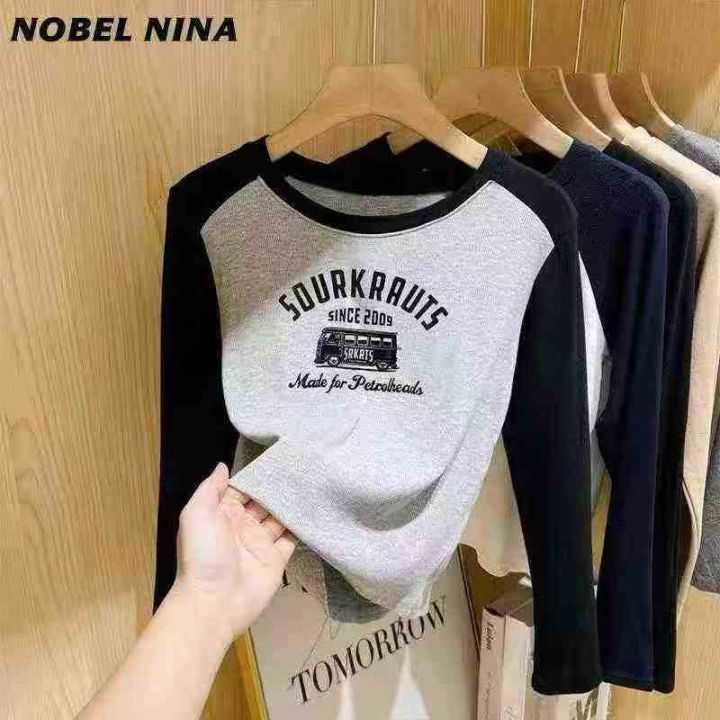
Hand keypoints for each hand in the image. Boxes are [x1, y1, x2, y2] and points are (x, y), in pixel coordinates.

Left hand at [174, 462, 295, 639]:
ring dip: (290, 504)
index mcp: (222, 514)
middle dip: (276, 487)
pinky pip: (291, 539)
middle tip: (298, 466)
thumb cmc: (203, 553)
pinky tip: (313, 510)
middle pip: (262, 502)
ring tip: (309, 483)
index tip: (274, 458)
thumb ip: (210, 488)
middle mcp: (242, 526)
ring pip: (279, 518)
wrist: (215, 600)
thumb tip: (223, 466)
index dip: (255, 476)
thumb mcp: (197, 513)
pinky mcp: (277, 559)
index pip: (241, 490)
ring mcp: (260, 543)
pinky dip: (301, 527)